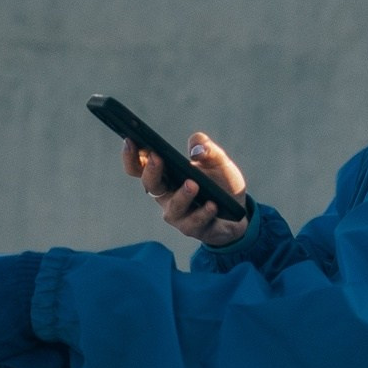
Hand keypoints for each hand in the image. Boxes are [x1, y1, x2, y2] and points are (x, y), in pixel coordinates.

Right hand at [122, 133, 248, 245]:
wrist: (238, 210)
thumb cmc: (219, 182)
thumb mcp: (217, 160)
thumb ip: (207, 148)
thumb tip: (197, 149)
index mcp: (165, 175)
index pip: (140, 165)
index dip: (131, 155)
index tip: (130, 140)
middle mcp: (166, 195)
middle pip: (150, 184)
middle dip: (151, 170)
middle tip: (157, 157)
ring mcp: (178, 214)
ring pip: (173, 206)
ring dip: (182, 195)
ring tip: (192, 184)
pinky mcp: (193, 228)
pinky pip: (195, 222)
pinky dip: (203, 213)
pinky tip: (212, 205)